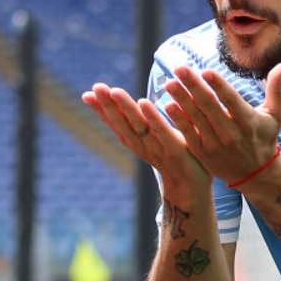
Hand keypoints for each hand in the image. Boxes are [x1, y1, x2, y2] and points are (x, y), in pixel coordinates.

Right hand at [81, 83, 208, 193]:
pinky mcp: (176, 151)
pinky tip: (143, 102)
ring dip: (126, 108)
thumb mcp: (159, 140)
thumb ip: (148, 124)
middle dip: (108, 106)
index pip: (117, 124)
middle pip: (123, 123)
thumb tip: (139, 104)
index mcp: (138, 142)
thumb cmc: (177, 162)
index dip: (102, 110)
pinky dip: (152, 118)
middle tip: (96, 87)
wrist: (193, 193)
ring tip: (114, 90)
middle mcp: (144, 146)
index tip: (87, 94)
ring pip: (138, 126)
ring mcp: (158, 149)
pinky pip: (162, 132)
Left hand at [163, 63, 280, 183]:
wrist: (255, 173)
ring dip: (181, 100)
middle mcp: (231, 134)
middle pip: (209, 107)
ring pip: (196, 119)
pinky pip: (188, 135)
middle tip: (179, 69)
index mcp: (248, 122)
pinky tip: (168, 106)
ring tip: (169, 83)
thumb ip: (276, 88)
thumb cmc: (265, 137)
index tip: (206, 71)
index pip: (232, 101)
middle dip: (193, 87)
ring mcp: (215, 144)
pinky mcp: (203, 153)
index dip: (219, 86)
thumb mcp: (276, 115)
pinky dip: (179, 121)